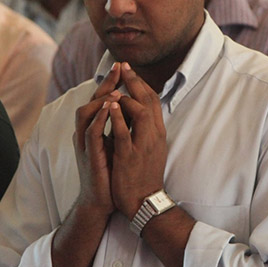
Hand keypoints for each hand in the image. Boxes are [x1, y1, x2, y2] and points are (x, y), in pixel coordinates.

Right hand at [72, 62, 122, 215]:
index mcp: (96, 129)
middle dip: (106, 83)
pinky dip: (99, 119)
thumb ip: (122, 126)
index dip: (112, 82)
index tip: (124, 67)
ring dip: (100, 99)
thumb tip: (134, 108)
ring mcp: (85, 144)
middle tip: (118, 67)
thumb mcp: (118, 144)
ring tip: (116, 89)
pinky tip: (109, 109)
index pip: (102, 99)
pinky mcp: (89, 155)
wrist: (103, 200)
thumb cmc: (111, 173)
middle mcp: (87, 132)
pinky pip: (91, 133)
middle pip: (91, 100)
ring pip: (85, 113)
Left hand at [107, 63, 167, 219]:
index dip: (141, 83)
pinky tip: (109, 105)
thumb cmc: (144, 174)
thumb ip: (143, 129)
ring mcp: (143, 145)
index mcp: (157, 132)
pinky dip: (117, 116)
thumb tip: (135, 111)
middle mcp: (154, 135)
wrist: (144, 201)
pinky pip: (124, 132)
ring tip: (116, 85)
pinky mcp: (130, 156)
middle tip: (124, 65)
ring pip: (140, 112)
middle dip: (135, 81)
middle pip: (149, 100)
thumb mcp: (149, 147)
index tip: (130, 70)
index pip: (153, 100)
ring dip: (127, 96)